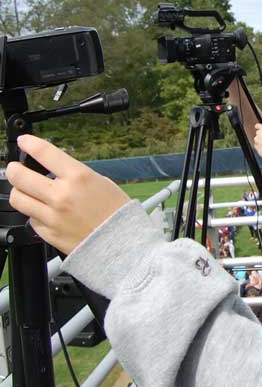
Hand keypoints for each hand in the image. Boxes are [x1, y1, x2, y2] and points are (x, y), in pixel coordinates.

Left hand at [7, 135, 130, 253]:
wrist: (123, 243)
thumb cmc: (117, 213)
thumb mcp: (102, 183)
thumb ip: (75, 176)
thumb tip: (56, 171)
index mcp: (79, 178)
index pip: (43, 153)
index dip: (28, 143)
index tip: (25, 142)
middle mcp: (62, 195)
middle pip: (19, 176)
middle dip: (14, 169)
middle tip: (17, 169)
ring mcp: (52, 216)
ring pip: (17, 198)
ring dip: (20, 192)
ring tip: (27, 192)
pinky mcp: (48, 234)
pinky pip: (31, 219)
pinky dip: (35, 214)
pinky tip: (46, 213)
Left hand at [253, 123, 261, 158]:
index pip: (257, 125)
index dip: (259, 127)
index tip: (259, 128)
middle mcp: (258, 133)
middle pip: (258, 133)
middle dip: (261, 135)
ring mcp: (256, 140)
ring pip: (257, 140)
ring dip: (260, 141)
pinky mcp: (255, 146)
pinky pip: (257, 146)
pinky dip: (260, 147)